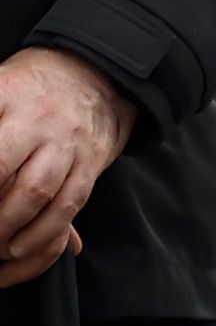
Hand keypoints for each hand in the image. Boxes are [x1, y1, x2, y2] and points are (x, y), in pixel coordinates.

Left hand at [0, 47, 136, 288]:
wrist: (96, 75)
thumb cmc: (28, 88)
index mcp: (6, 96)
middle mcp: (38, 121)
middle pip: (3, 170)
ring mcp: (68, 143)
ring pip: (38, 194)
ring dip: (8, 229)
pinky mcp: (91, 164)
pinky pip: (70, 205)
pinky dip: (45, 234)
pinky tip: (19, 250)